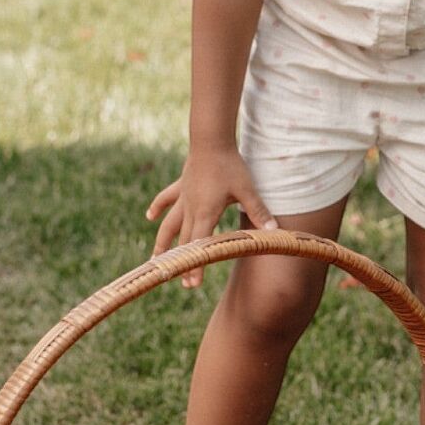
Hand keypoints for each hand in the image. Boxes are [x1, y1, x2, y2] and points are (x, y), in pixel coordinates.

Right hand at [145, 144, 278, 286]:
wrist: (211, 140)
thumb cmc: (230, 165)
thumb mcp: (247, 190)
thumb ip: (259, 211)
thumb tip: (275, 231)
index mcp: (205, 213)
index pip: (200, 246)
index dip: (197, 265)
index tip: (192, 283)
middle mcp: (190, 209)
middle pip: (184, 241)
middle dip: (184, 262)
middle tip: (182, 283)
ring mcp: (184, 197)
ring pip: (170, 224)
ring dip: (163, 242)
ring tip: (155, 259)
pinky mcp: (182, 185)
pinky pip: (166, 198)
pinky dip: (158, 207)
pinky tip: (149, 216)